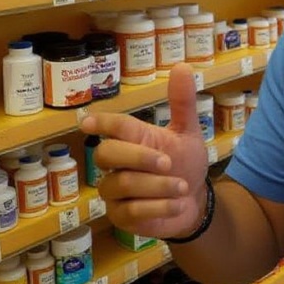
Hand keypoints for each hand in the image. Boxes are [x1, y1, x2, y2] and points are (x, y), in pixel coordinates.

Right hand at [80, 62, 208, 238]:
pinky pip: (131, 211)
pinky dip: (158, 207)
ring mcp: (115, 191)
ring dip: (157, 186)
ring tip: (182, 187)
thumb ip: (182, 103)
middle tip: (168, 162)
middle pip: (106, 154)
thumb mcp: (188, 133)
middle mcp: (117, 163)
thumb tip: (182, 66)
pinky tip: (177, 205)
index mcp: (133, 138)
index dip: (101, 123)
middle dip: (138, 157)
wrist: (195, 202)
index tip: (89, 123)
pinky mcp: (120, 216)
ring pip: (122, 184)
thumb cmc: (186, 163)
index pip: (112, 126)